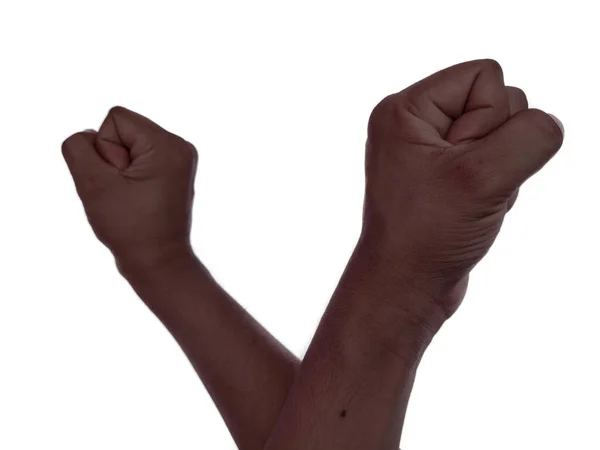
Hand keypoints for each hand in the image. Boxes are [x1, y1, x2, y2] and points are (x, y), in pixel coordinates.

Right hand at [62, 106, 197, 271]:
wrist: (158, 262)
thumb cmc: (129, 227)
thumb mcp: (92, 184)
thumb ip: (79, 148)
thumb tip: (87, 135)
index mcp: (168, 144)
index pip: (115, 118)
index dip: (104, 149)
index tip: (120, 181)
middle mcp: (180, 146)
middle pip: (122, 130)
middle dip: (113, 160)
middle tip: (127, 193)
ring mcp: (180, 159)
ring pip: (127, 146)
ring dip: (119, 171)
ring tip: (132, 198)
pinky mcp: (173, 172)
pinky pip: (137, 159)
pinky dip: (128, 177)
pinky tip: (136, 199)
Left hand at [360, 59, 563, 320]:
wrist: (406, 286)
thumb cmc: (426, 235)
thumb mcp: (483, 178)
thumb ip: (530, 137)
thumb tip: (547, 124)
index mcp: (406, 109)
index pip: (485, 74)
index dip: (491, 119)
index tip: (461, 164)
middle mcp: (414, 123)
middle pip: (499, 102)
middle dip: (498, 149)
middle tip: (464, 187)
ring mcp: (430, 150)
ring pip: (504, 135)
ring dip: (501, 173)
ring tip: (468, 202)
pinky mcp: (446, 174)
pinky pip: (496, 162)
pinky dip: (497, 187)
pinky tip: (473, 211)